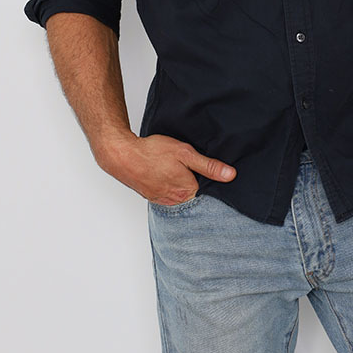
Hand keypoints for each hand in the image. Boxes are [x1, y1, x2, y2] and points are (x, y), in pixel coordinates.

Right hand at [95, 132, 235, 204]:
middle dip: (199, 184)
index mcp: (188, 191)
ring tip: (180, 171)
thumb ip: (208, 166)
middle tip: (194, 168)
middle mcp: (176, 201)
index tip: (213, 172)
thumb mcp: (185, 153)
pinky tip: (169, 174)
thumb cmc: (153, 152)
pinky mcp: (153, 196)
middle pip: (196, 196)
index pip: (210, 192)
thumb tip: (230, 175)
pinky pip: (169, 195)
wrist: (122, 155)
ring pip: (182, 196)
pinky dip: (172, 187)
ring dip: (184, 186)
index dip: (213, 181)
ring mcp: (163, 200)